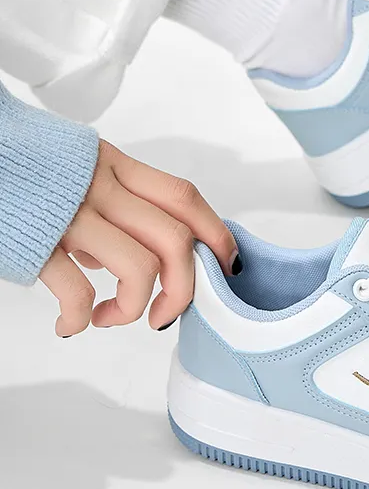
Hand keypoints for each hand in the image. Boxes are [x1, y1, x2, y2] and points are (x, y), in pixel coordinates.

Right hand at [39, 140, 238, 336]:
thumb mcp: (73, 169)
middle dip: (186, 286)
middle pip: (175, 238)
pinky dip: (83, 318)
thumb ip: (109, 201)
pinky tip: (72, 325)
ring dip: (136, 306)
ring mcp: (69, 214)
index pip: (184, 198)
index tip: (226, 265)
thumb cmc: (15, 163)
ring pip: (138, 266)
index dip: (217, 234)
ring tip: (114, 317)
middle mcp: (99, 187)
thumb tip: (123, 256)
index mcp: (113, 166)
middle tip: (168, 313)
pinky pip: (77, 292)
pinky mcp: (35, 242)